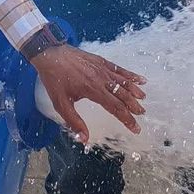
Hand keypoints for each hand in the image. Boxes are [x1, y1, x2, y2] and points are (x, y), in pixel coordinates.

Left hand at [31, 45, 145, 144]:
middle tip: (141, 115)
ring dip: (134, 91)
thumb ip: (74, 122)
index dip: (127, 119)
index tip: (136, 128)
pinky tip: (140, 79)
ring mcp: (102, 68)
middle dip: (133, 106)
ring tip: (143, 99)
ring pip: (123, 81)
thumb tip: (84, 139)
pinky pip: (119, 69)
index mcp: (93, 90)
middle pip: (123, 95)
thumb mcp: (60, 104)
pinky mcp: (101, 61)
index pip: (115, 108)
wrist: (50, 54)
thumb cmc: (55, 79)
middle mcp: (101, 79)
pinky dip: (130, 75)